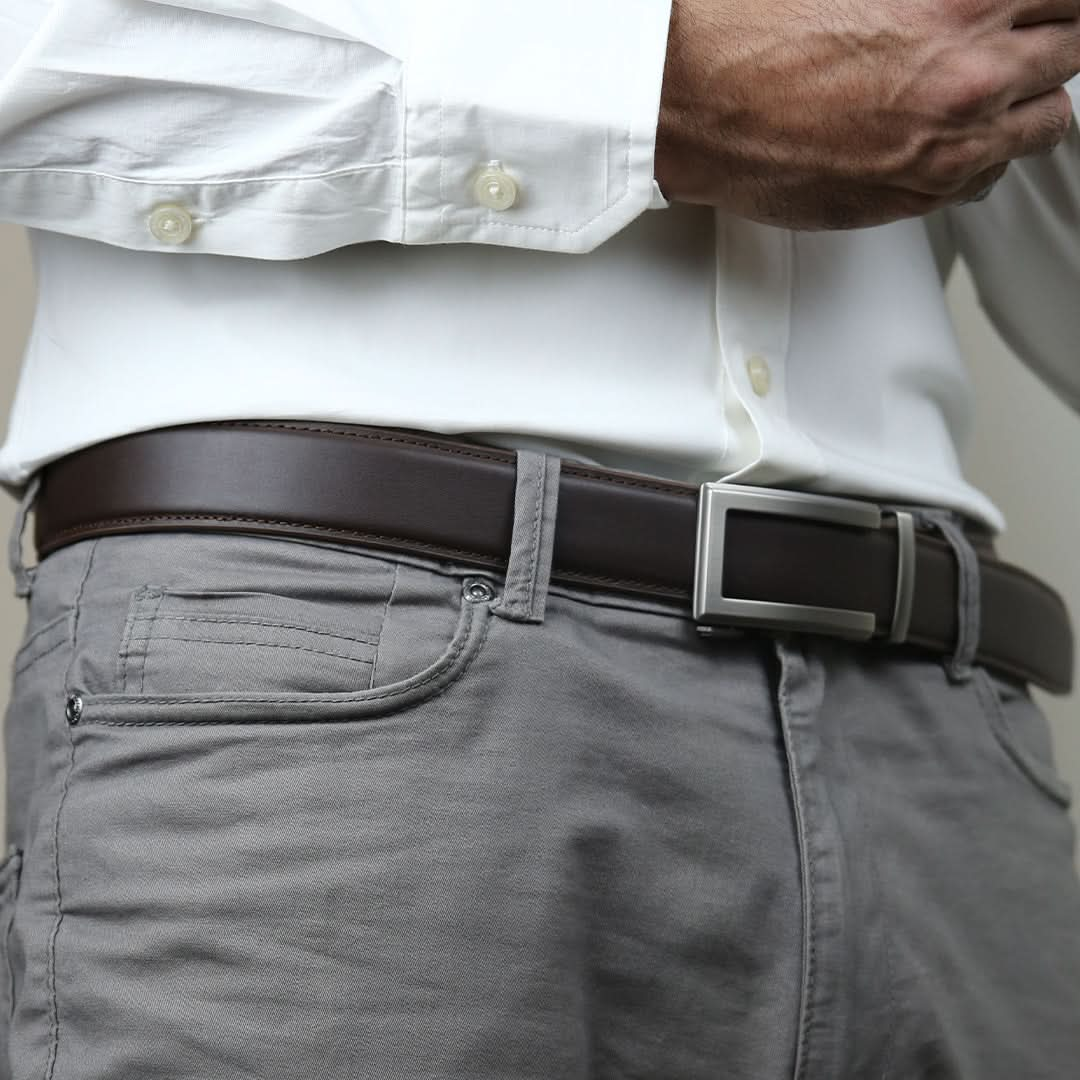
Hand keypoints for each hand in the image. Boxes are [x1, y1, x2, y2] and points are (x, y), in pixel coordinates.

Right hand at [656, 0, 1079, 228]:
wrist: (690, 102)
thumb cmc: (750, 32)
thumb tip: (966, 3)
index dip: (1053, 0)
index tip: (1040, 5)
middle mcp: (968, 75)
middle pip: (1068, 51)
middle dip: (1046, 39)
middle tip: (1012, 35)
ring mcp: (944, 146)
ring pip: (1044, 124)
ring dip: (1025, 102)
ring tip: (985, 89)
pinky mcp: (912, 196)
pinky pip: (985, 179)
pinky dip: (979, 157)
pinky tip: (945, 135)